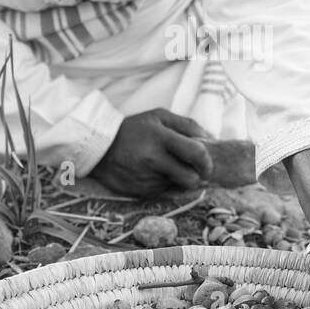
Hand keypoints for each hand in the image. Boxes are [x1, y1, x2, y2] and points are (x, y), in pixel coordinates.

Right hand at [90, 108, 213, 197]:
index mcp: (161, 137)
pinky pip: (162, 191)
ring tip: (162, 167)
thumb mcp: (158, 116)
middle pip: (190, 179)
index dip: (207, 162)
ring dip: (176, 179)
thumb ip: (187, 125)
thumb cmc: (133, 129)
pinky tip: (150, 173)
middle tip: (192, 171)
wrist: (99, 148)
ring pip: (177, 186)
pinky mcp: (141, 192)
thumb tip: (211, 139)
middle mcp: (153, 159)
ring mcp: (146, 178)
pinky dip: (162, 184)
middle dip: (196, 177)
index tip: (207, 165)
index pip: (196, 154)